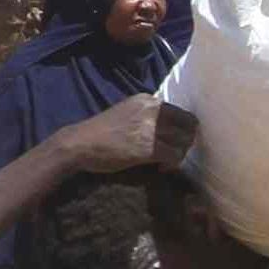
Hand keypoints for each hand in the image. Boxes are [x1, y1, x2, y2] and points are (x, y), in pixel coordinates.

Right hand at [52, 94, 194, 181]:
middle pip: (189, 125)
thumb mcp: (126, 114)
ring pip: (184, 141)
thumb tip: (167, 129)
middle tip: (175, 153)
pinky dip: (171, 164)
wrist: (79, 144)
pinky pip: (174, 155)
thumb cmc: (99, 132)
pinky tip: (161, 168)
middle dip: (186, 141)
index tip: (174, 141)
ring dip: (179, 154)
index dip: (183, 129)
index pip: (181, 113)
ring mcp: (150, 128)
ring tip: (166, 162)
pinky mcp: (148, 147)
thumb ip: (146, 116)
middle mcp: (152, 110)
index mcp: (147, 100)